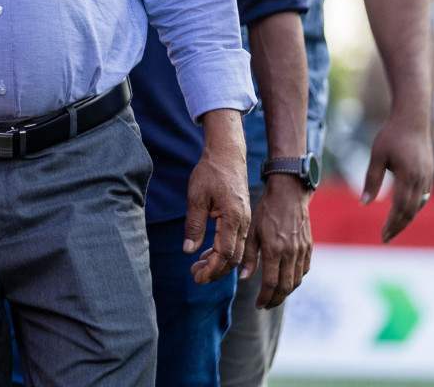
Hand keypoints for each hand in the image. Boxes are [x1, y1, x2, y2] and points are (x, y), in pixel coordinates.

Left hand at [185, 109, 249, 284]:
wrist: (227, 154)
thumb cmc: (210, 172)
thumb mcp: (196, 196)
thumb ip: (194, 224)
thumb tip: (189, 250)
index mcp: (233, 218)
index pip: (224, 253)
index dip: (211, 269)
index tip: (197, 278)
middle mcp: (242, 223)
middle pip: (232, 257)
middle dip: (215, 271)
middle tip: (195, 277)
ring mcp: (244, 221)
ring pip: (234, 251)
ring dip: (217, 263)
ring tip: (197, 268)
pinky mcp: (241, 218)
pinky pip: (234, 241)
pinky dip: (222, 251)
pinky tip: (207, 254)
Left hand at [241, 175, 311, 308]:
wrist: (289, 195)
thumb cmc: (265, 211)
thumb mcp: (251, 231)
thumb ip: (249, 256)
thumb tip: (245, 278)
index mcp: (275, 249)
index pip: (271, 284)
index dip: (265, 298)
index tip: (258, 304)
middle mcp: (291, 253)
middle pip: (286, 287)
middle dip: (276, 301)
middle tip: (266, 305)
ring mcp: (302, 251)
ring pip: (296, 281)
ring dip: (285, 292)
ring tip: (274, 296)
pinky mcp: (308, 248)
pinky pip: (303, 271)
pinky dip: (295, 280)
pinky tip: (285, 280)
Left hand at [363, 110, 433, 243]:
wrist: (412, 119)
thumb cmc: (391, 136)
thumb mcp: (376, 156)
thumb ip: (371, 180)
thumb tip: (364, 204)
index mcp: (408, 176)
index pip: (400, 208)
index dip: (392, 224)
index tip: (382, 236)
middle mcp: (421, 180)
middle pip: (411, 211)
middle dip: (398, 226)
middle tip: (385, 238)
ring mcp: (427, 178)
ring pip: (418, 206)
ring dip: (405, 218)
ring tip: (392, 229)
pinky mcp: (429, 174)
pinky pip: (421, 197)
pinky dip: (412, 207)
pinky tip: (402, 212)